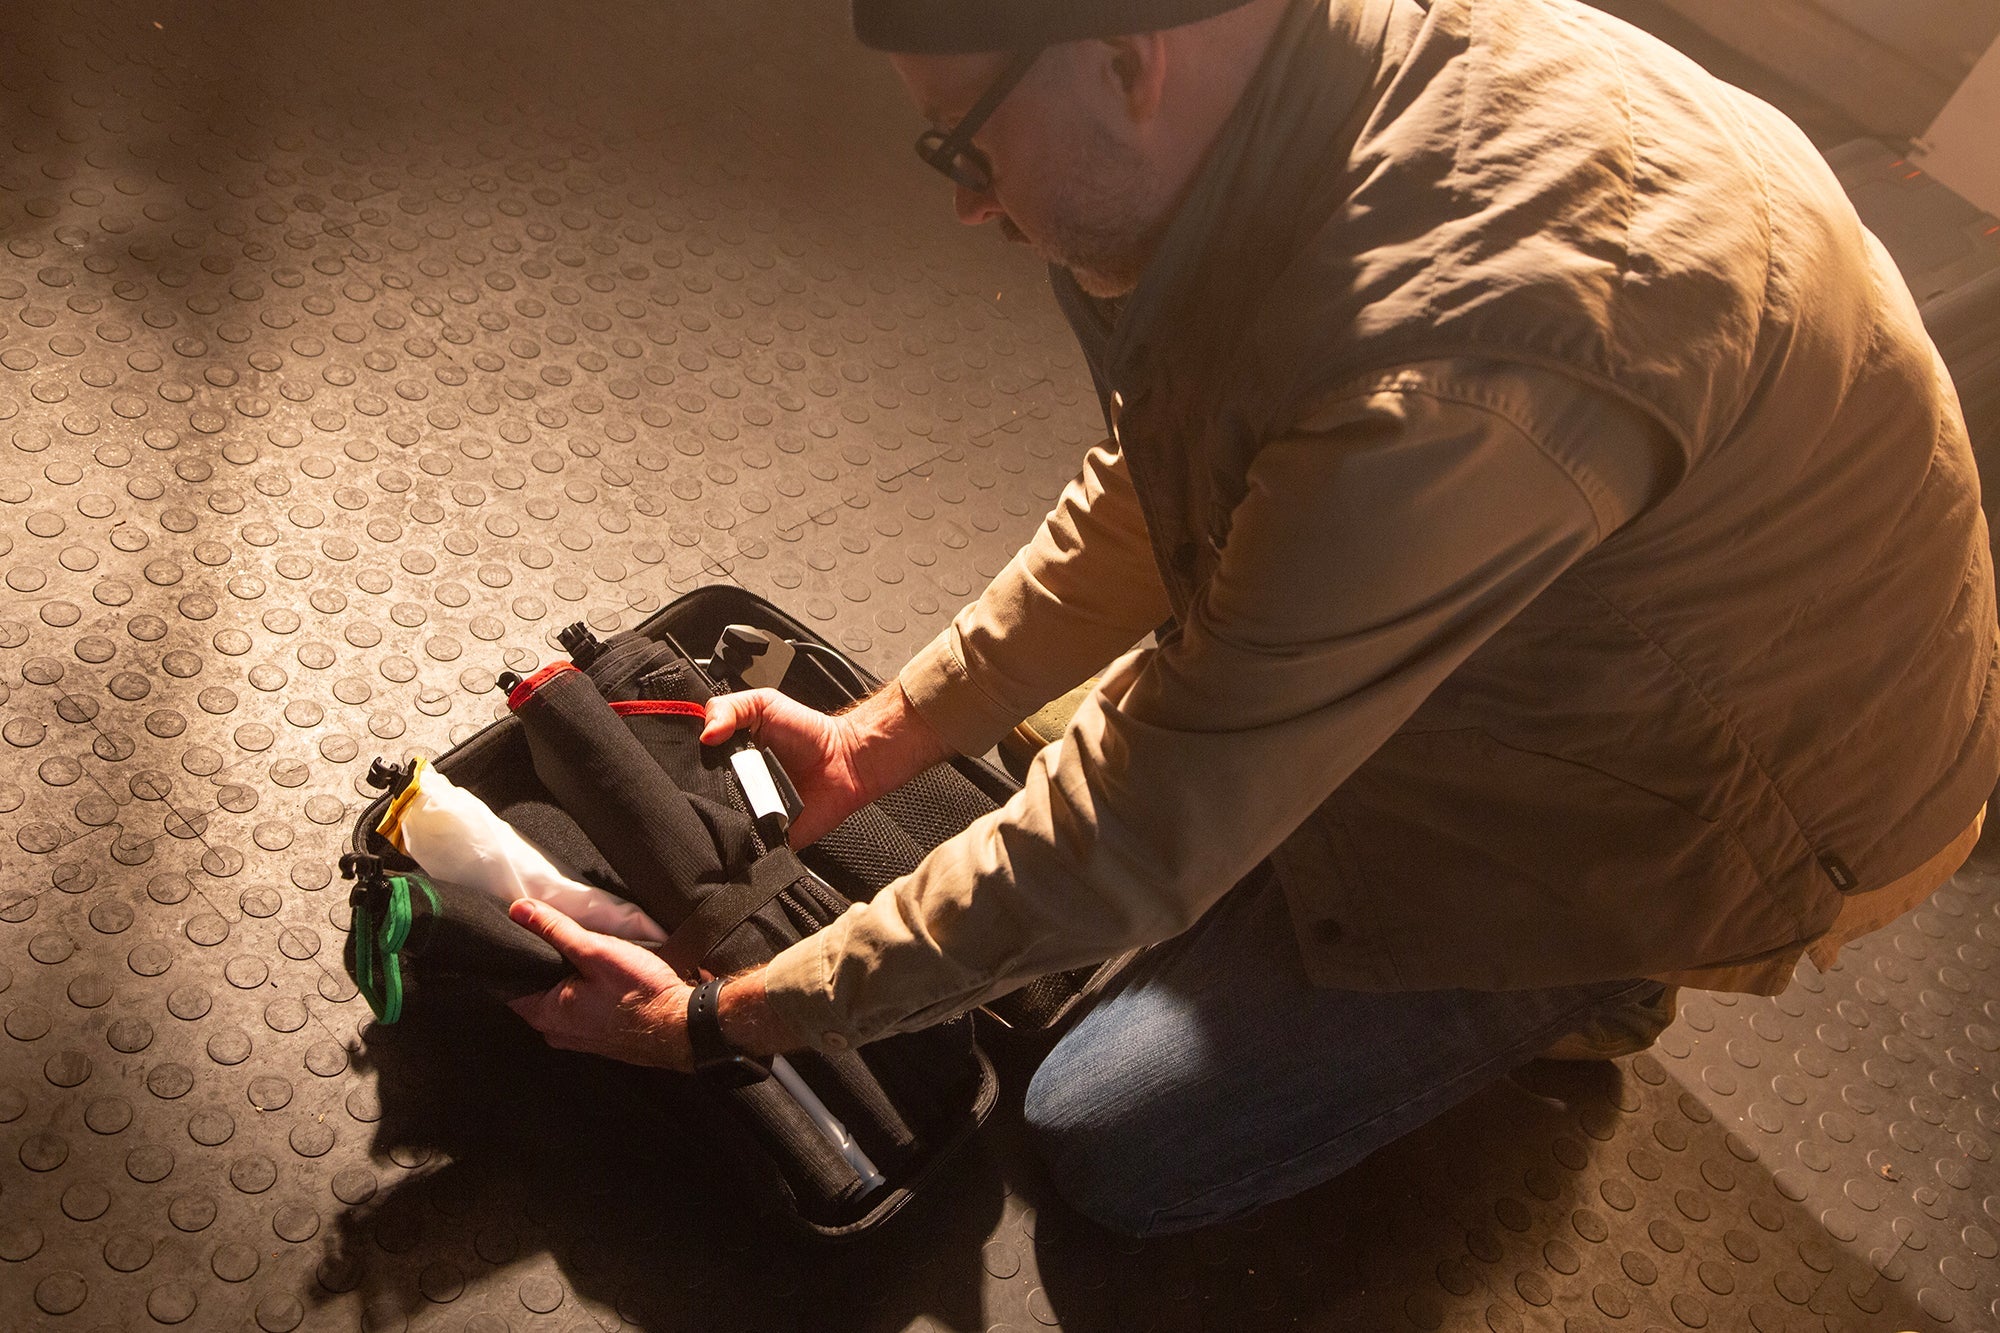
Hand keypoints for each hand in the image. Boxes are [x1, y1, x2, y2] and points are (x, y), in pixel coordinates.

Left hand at [504, 898, 694, 1070]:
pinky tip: (603, 977)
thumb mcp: (594, 951)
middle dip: (545, 965)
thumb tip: (520, 910)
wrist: (679, 1026)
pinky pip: (580, 1008)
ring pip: (559, 998)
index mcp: (544, 1014)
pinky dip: (585, 991)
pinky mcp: (598, 1035)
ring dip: (568, 978)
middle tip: (561, 940)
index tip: (522, 935)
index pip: (509, 983)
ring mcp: (577, 1036)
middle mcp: (555, 1031)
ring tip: (586, 956)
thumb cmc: (639, 994)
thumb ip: (555, 929)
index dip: (514, 957)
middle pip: (535, 990)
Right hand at [701, 684, 951, 846]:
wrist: (844, 762)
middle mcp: (730, 787)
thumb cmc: (808, 733)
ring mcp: (746, 813)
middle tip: (718, 777)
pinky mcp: (763, 839)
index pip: (691, 765)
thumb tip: (704, 734)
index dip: (684, 761)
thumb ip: (729, 708)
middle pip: (698, 796)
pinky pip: (743, 847)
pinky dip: (742, 839)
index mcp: (725, 757)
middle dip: (700, 789)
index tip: (683, 757)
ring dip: (719, 813)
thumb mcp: (764, 704)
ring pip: (715, 823)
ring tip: (736, 796)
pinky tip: (748, 820)